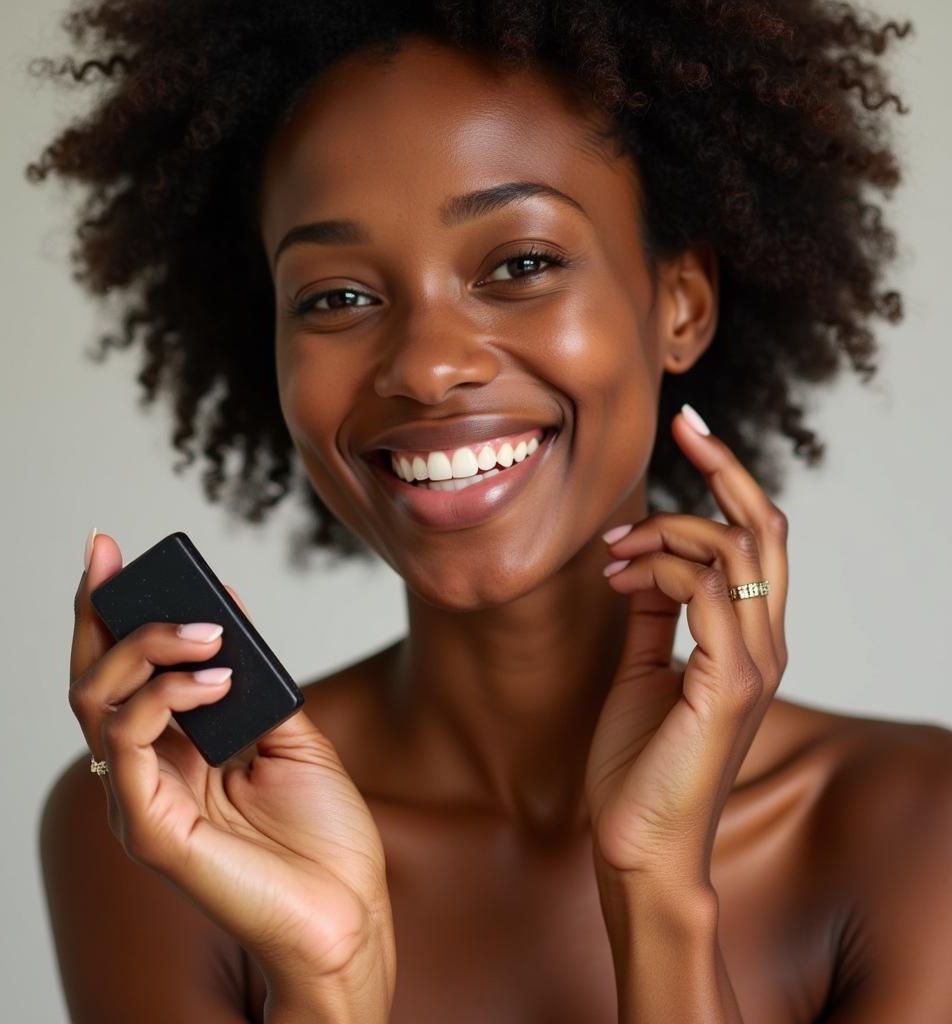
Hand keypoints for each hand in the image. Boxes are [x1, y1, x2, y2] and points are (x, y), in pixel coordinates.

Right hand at [70, 533, 395, 1010]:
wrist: (350, 910)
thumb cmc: (323, 832)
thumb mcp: (290, 731)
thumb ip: (253, 675)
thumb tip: (228, 603)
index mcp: (178, 750)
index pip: (126, 673)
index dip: (113, 614)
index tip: (116, 554)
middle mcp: (149, 771)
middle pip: (93, 680)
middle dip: (98, 611)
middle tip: (114, 560)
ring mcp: (144, 800)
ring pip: (97, 702)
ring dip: (147, 647)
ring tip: (206, 631)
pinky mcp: (151, 829)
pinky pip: (130, 744)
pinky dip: (164, 696)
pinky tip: (214, 677)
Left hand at [584, 406, 788, 890]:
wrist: (637, 846)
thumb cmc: (639, 764)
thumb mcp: (643, 669)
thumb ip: (655, 614)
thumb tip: (646, 564)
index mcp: (746, 638)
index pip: (757, 539)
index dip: (729, 479)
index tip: (691, 433)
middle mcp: (762, 644)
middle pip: (764, 528)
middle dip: (723, 467)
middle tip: (683, 427)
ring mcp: (751, 664)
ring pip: (738, 549)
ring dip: (668, 529)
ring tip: (613, 551)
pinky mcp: (727, 685)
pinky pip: (708, 592)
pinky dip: (662, 567)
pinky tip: (620, 578)